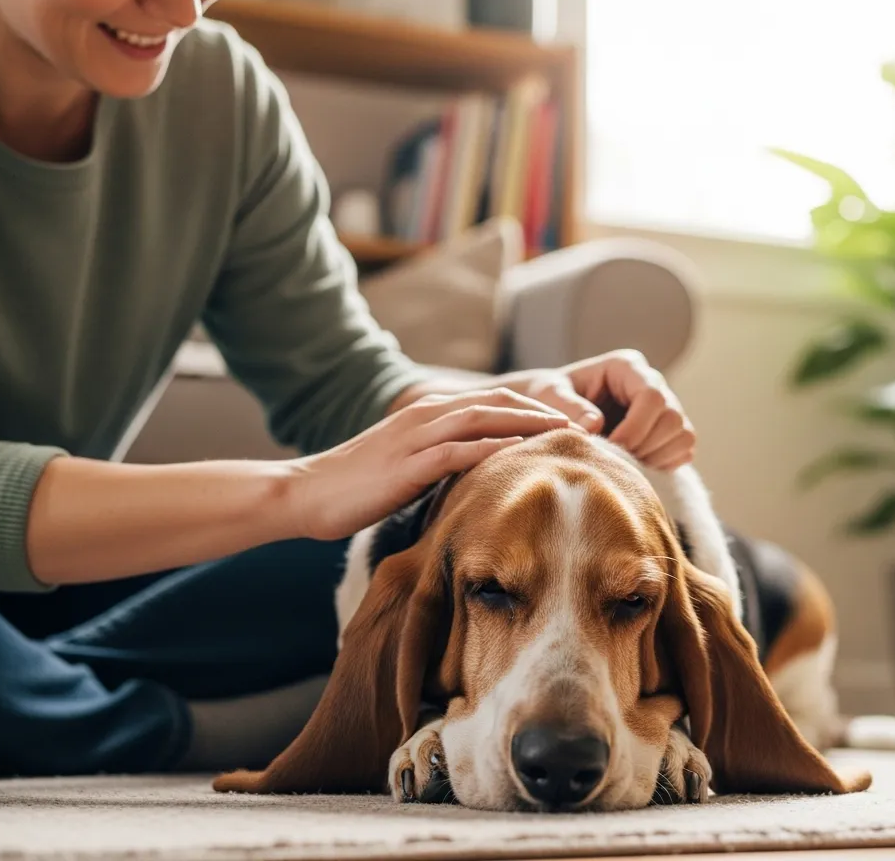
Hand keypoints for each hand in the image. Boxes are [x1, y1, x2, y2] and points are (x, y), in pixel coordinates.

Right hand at [285, 388, 572, 539]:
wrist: (306, 493)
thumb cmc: (356, 487)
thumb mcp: (408, 468)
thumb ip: (442, 462)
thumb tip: (479, 476)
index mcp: (429, 414)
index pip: (496, 401)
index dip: (538, 407)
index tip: (574, 422)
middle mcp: (427, 416)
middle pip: (500, 402)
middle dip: (547, 410)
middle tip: (588, 423)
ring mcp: (416, 437)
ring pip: (484, 419)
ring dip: (530, 423)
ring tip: (567, 432)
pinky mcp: (407, 463)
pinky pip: (456, 451)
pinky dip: (491, 449)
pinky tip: (520, 453)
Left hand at [499, 350, 695, 469]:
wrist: (556, 410)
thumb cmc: (551, 397)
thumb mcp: (550, 395)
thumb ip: (568, 407)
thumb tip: (594, 425)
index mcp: (627, 366)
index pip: (652, 395)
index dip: (635, 427)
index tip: (610, 446)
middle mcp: (652, 383)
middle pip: (673, 418)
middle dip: (644, 445)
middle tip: (615, 458)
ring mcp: (666, 407)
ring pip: (683, 436)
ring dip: (655, 457)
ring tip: (622, 462)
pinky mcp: (669, 433)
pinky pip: (683, 452)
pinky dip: (663, 465)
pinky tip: (634, 466)